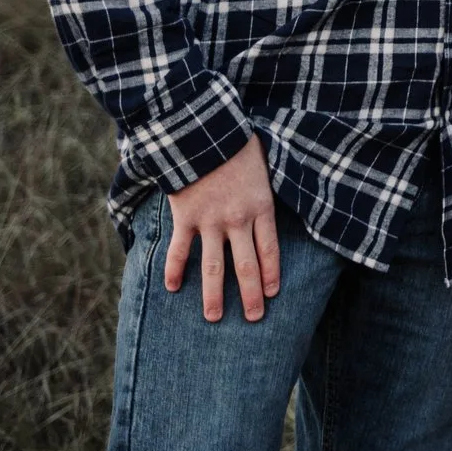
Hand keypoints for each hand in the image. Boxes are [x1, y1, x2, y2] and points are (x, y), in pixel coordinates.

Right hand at [164, 136, 279, 321]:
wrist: (205, 132)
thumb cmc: (239, 145)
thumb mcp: (266, 165)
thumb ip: (268, 189)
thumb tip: (278, 201)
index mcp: (261, 207)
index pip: (270, 250)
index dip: (272, 274)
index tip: (273, 294)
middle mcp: (237, 220)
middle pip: (246, 266)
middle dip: (251, 295)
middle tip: (254, 318)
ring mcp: (210, 221)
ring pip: (213, 268)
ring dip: (214, 295)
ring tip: (214, 318)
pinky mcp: (185, 218)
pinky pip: (180, 250)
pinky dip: (174, 270)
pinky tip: (173, 288)